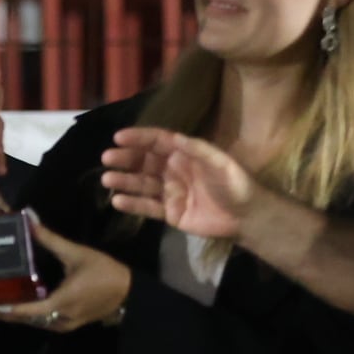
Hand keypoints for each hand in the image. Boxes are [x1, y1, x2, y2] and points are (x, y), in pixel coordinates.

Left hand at [0, 217, 129, 330]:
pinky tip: (15, 304)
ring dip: (13, 315)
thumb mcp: (76, 253)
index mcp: (59, 304)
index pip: (24, 311)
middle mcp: (58, 320)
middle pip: (23, 319)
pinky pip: (42, 322)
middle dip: (1, 313)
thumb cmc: (104, 271)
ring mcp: (63, 325)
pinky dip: (27, 314)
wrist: (130, 292)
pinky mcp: (67, 324)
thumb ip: (50, 239)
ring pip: (32, 322)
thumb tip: (28, 219)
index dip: (1, 310)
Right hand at [99, 125, 257, 241]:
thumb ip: (198, 150)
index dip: (138, 138)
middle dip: (126, 158)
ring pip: (143, 184)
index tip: (119, 137)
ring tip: (107, 179)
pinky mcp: (170, 213)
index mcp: (184, 154)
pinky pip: (148, 207)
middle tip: (107, 158)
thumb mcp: (220, 163)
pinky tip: (117, 201)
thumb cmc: (236, 185)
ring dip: (124, 181)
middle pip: (145, 162)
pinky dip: (132, 204)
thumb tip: (174, 138)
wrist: (246, 217)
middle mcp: (174, 170)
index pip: (157, 142)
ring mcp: (170, 192)